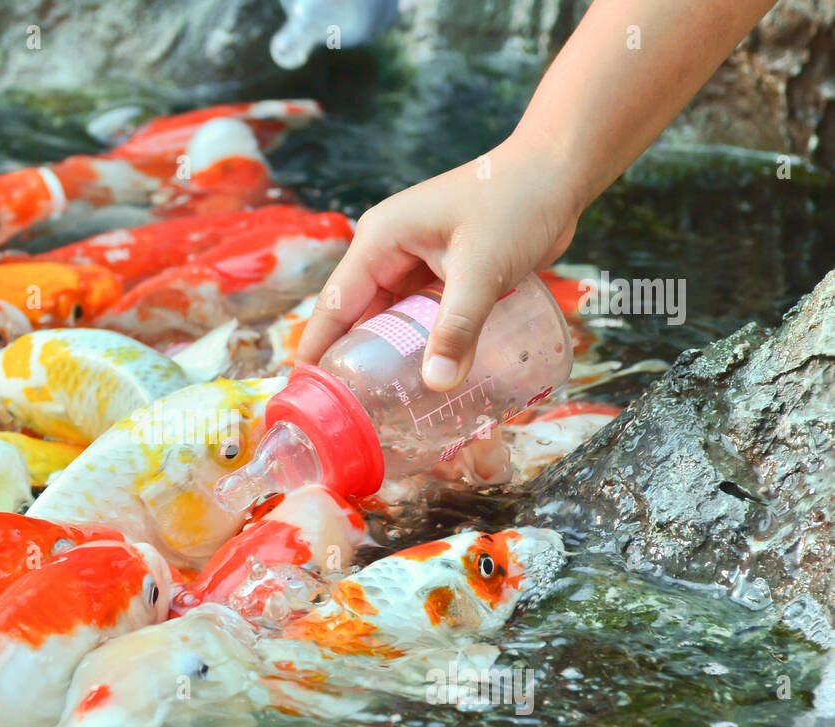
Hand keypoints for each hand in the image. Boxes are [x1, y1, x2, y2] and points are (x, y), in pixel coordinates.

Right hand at [297, 135, 581, 390]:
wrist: (558, 171)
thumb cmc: (516, 201)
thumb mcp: (482, 268)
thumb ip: (458, 328)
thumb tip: (438, 385)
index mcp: (379, 240)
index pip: (334, 304)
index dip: (317, 349)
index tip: (307, 395)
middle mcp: (388, 252)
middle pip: (358, 316)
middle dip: (353, 362)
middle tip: (351, 415)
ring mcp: (415, 262)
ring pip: (391, 321)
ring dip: (390, 357)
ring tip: (383, 407)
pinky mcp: (441, 273)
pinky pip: (420, 318)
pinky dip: (420, 345)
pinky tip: (424, 377)